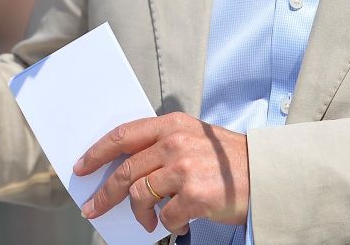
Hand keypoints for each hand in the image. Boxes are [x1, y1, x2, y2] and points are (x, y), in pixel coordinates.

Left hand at [74, 113, 248, 234]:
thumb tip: (126, 170)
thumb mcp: (195, 138)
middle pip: (125, 171)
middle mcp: (176, 143)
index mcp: (173, 125)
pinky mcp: (194, 195)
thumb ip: (163, 145)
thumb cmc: (228, 160)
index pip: (123, 135)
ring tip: (150, 221)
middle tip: (93, 208)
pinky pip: (164, 217)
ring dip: (141, 214)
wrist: (266, 174)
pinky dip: (168, 224)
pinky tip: (181, 221)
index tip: (82, 166)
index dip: (98, 152)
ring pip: (139, 195)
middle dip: (104, 194)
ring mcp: (184, 168)